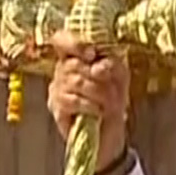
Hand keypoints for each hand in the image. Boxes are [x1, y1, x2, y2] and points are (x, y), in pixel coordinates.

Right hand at [46, 31, 128, 168]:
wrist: (109, 135)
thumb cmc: (112, 102)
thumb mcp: (119, 78)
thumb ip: (112, 64)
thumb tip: (98, 65)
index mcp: (76, 57)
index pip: (61, 39)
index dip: (73, 43)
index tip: (91, 54)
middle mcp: (62, 71)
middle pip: (73, 63)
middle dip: (99, 77)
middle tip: (114, 90)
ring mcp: (56, 89)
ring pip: (74, 81)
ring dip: (99, 93)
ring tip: (109, 104)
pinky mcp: (56, 108)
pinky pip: (72, 100)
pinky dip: (90, 106)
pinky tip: (98, 112)